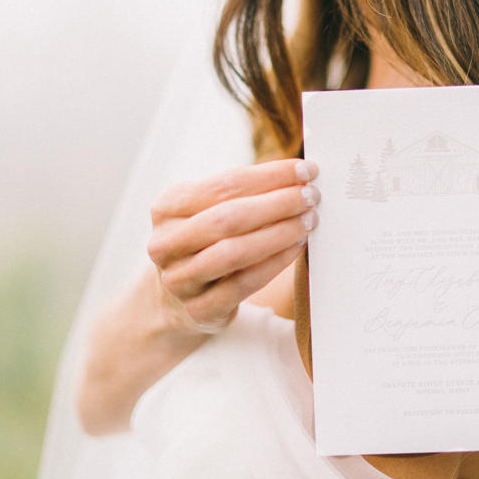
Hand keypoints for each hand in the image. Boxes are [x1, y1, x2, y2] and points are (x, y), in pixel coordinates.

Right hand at [147, 158, 319, 332]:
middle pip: (228, 217)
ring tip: (308, 220)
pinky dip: (275, 263)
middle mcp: (166, 243)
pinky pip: (244, 284)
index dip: (269, 175)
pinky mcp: (199, 309)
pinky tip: (296, 247)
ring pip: (235, 252)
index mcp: (166, 208)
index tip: (304, 170)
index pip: (224, 184)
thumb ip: (242, 192)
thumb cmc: (205, 241)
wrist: (175, 298)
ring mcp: (180, 280)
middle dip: (278, 203)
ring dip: (280, 233)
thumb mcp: (207, 209)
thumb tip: (297, 175)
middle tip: (312, 196)